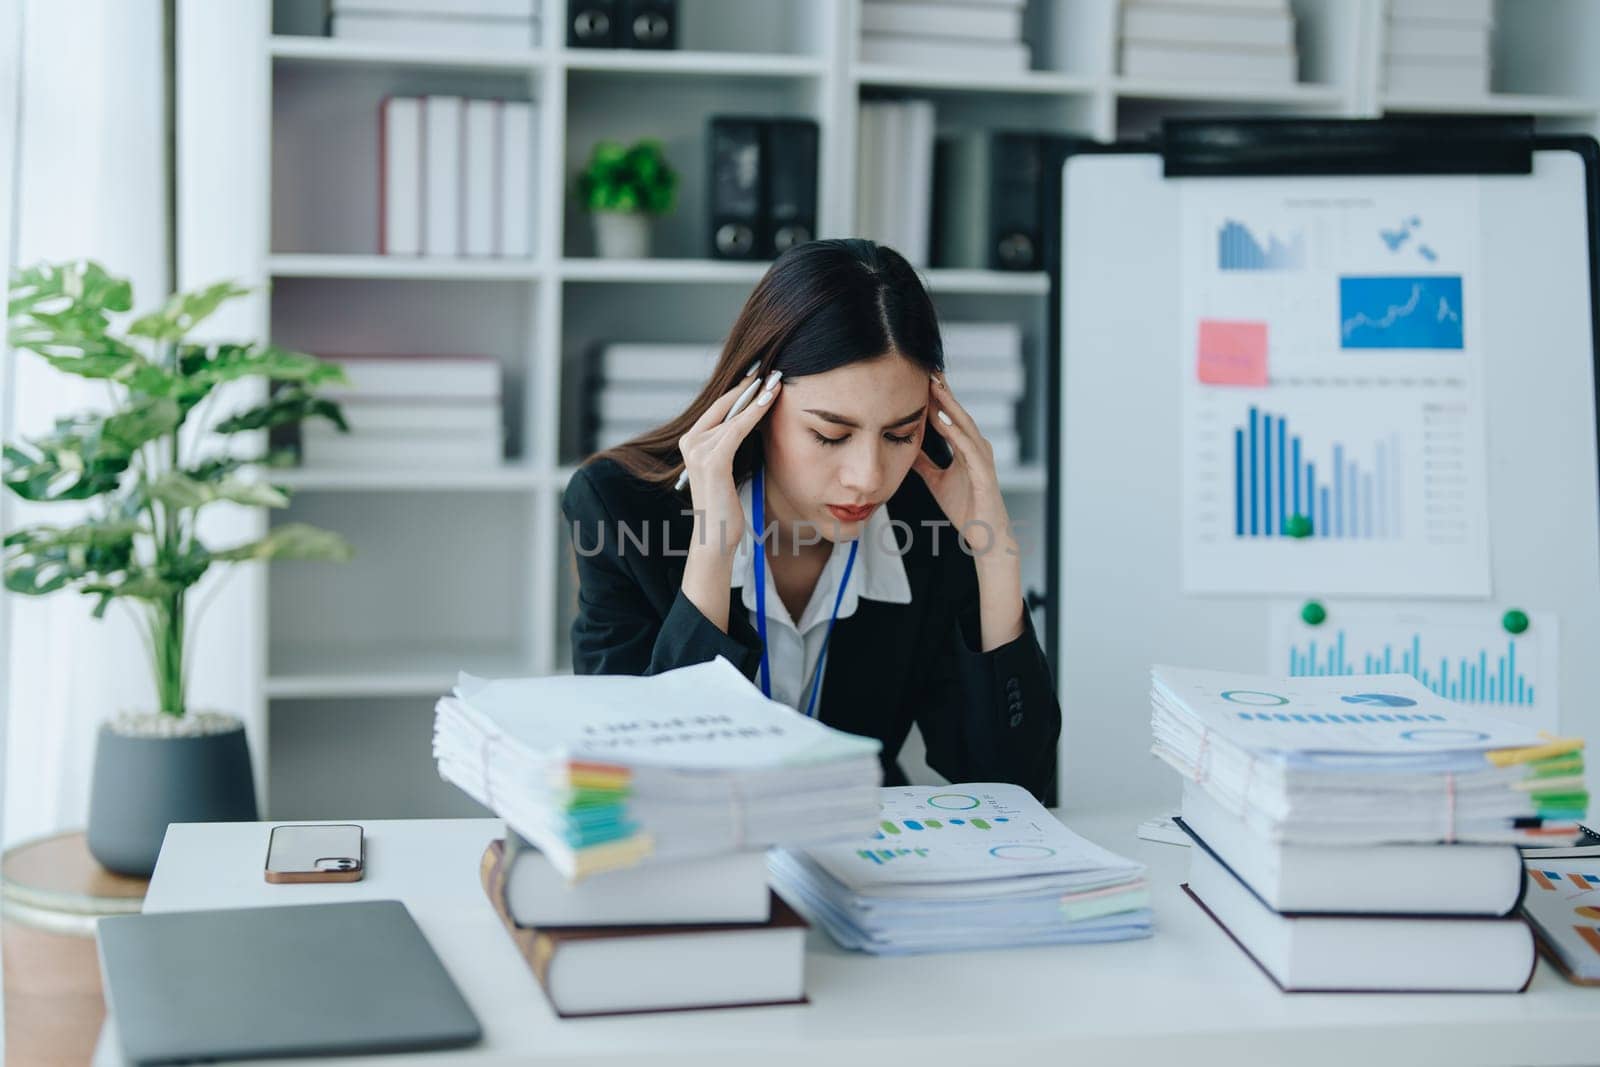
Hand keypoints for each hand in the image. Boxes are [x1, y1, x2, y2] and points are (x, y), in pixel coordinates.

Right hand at [678, 370, 781, 557]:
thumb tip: (750, 420)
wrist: (716, 536)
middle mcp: (689, 441)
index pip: (718, 407)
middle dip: (749, 387)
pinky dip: (754, 412)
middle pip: (724, 406)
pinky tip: (769, 400)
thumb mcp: (726, 467)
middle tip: (770, 369)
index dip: (739, 389)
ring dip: (757, 398)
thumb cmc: (726, 505)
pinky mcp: (712, 460)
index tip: (760, 374)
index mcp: (690, 441)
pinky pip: (738, 428)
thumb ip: (730, 443)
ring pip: (733, 415)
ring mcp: (697, 450)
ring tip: (776, 381)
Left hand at [913, 375, 1011, 559]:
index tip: (921, 378)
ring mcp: (982, 459)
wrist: (984, 534)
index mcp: (966, 448)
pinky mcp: (984, 474)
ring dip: (949, 406)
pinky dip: (955, 433)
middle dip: (944, 392)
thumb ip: (924, 463)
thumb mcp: (936, 481)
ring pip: (964, 426)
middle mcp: (977, 448)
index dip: (937, 397)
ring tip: (934, 388)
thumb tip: (906, 448)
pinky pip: (968, 449)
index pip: (950, 416)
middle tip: (928, 370)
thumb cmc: (965, 508)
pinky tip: (942, 421)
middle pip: (958, 414)